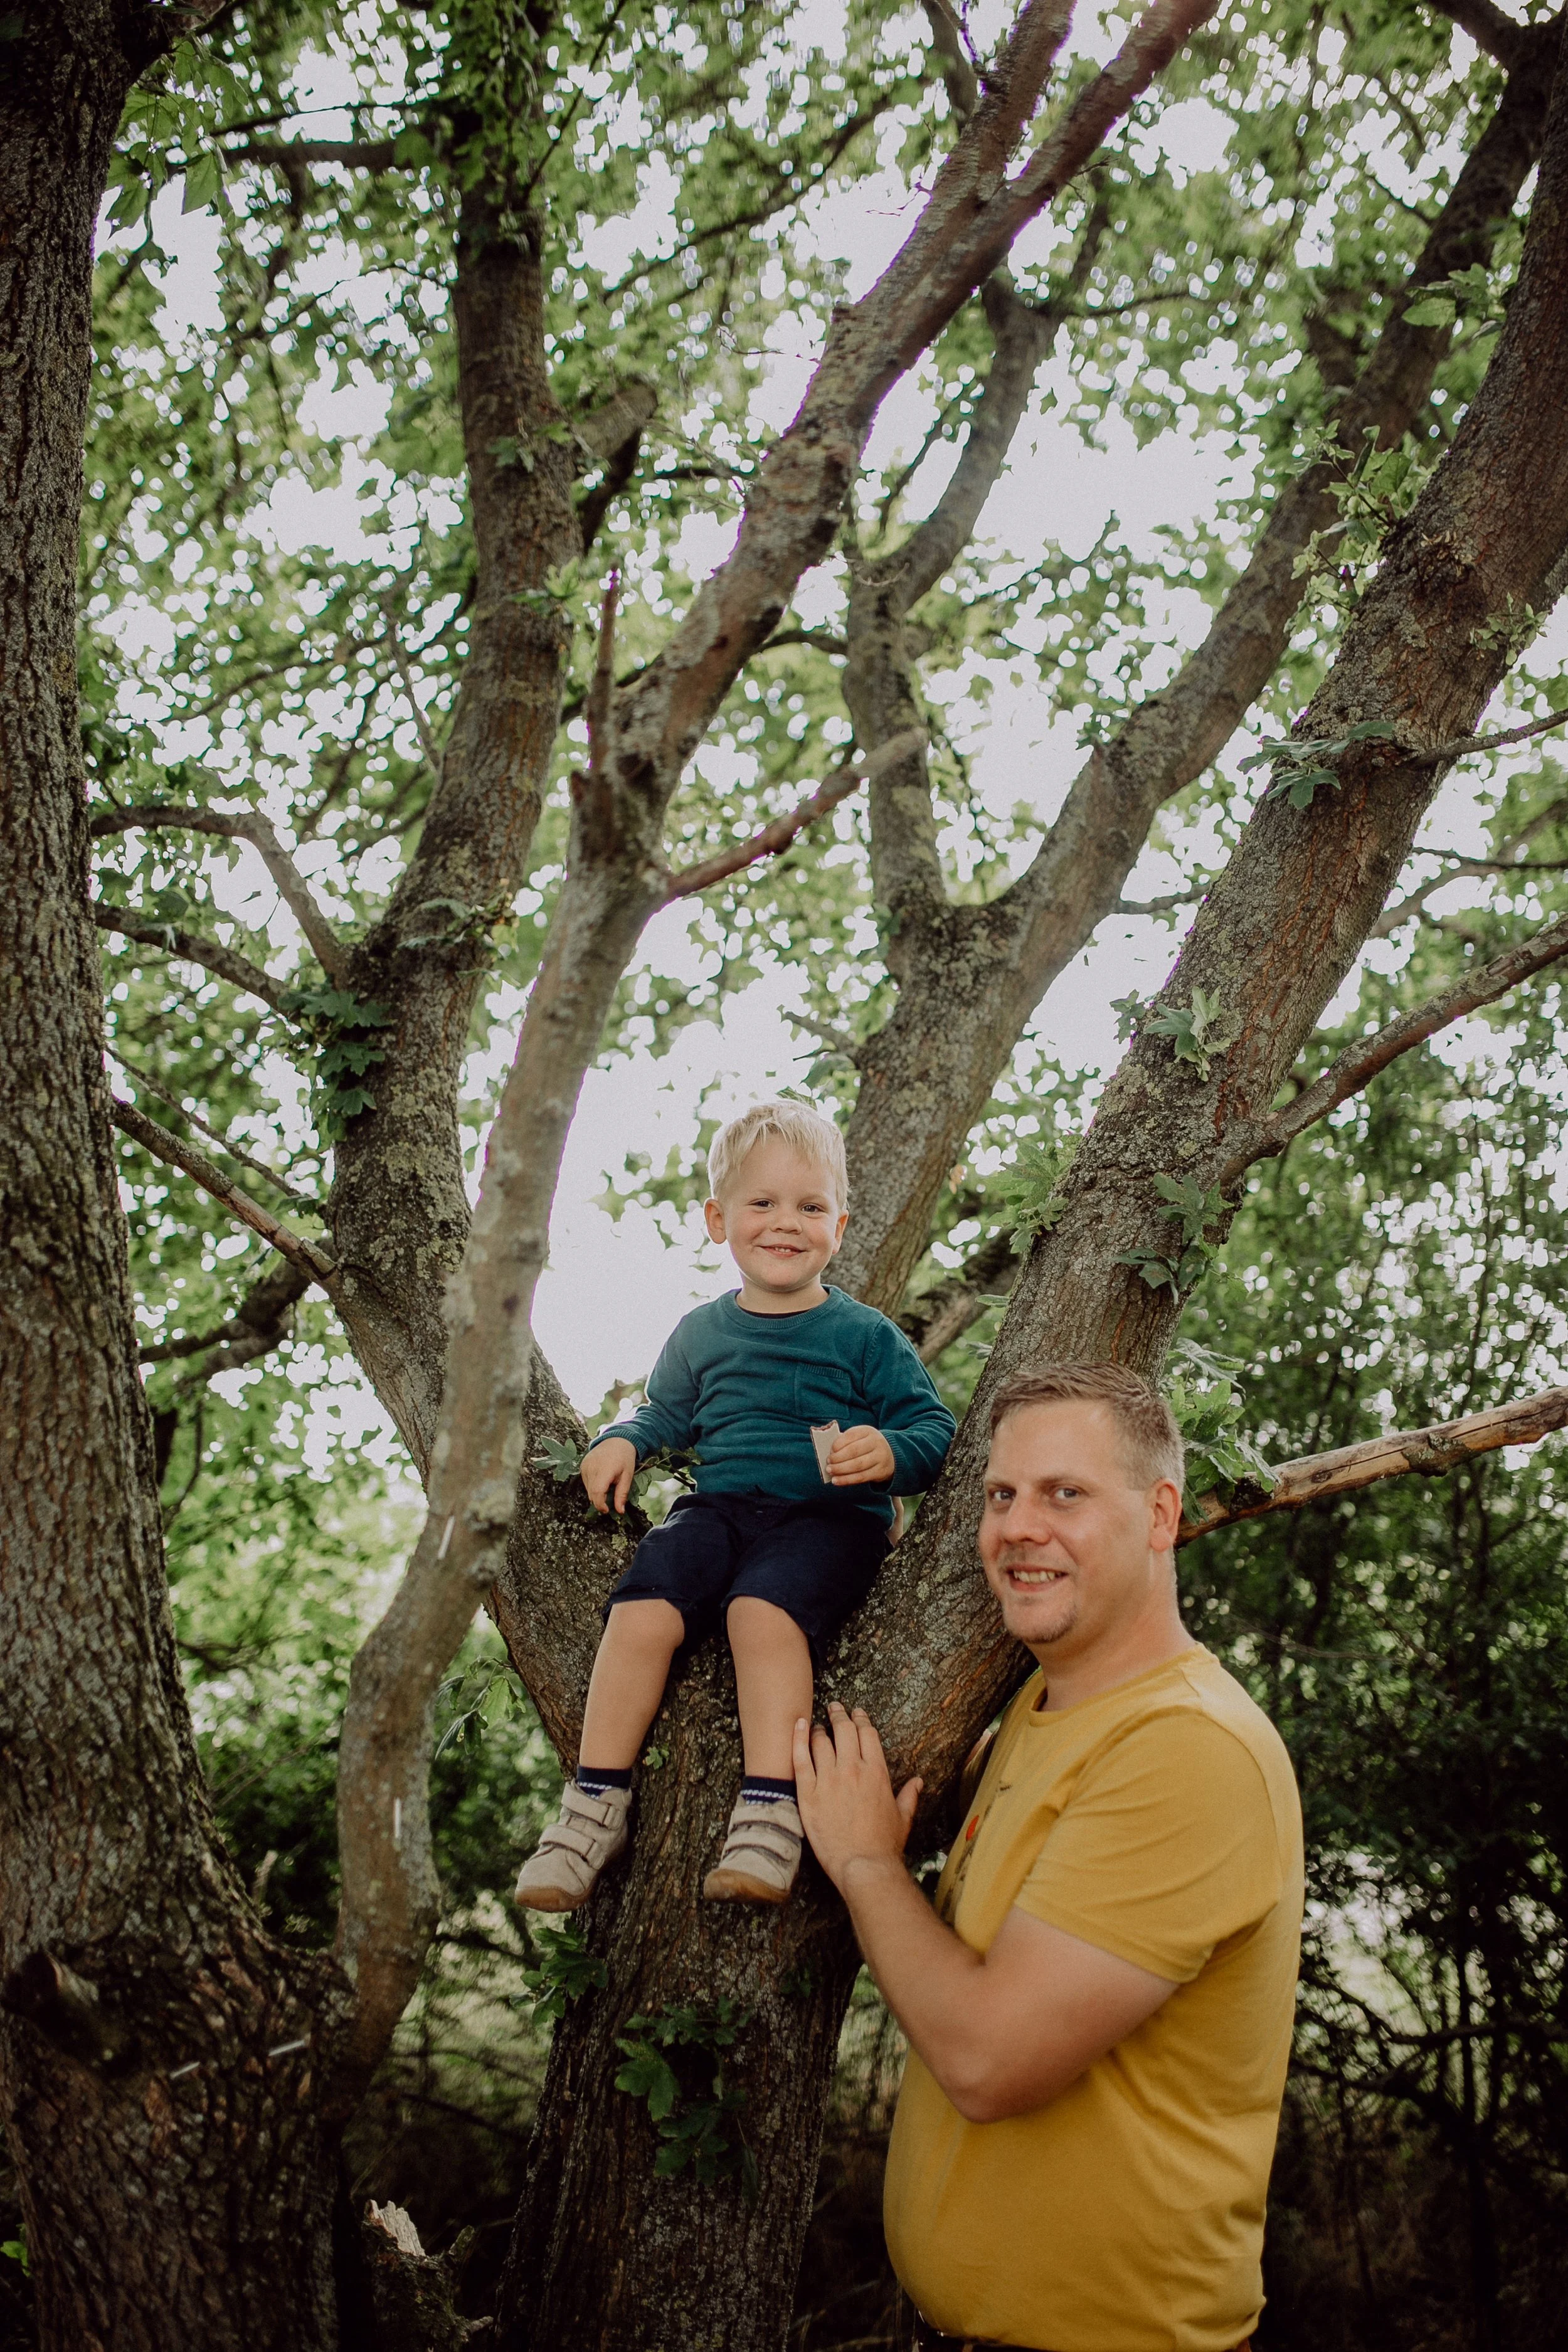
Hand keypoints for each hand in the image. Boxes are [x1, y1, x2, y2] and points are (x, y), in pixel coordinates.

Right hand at [581, 1436, 636, 1513]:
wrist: (617, 1439)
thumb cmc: (625, 1458)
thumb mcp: (627, 1476)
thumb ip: (622, 1494)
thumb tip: (620, 1511)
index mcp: (604, 1470)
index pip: (597, 1493)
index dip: (601, 1505)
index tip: (607, 1510)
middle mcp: (591, 1468)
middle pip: (591, 1493)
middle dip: (600, 1500)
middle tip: (611, 1498)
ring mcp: (585, 1466)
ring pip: (588, 1489)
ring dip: (597, 1493)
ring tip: (608, 1484)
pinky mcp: (582, 1465)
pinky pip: (586, 1482)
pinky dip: (593, 1485)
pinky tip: (602, 1479)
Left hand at [793, 1701, 921, 1891]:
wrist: (862, 1865)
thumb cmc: (884, 1845)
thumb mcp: (903, 1818)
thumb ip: (909, 1795)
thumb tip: (918, 1781)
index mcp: (876, 1772)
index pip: (868, 1734)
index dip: (862, 1720)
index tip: (857, 1713)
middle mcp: (853, 1770)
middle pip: (844, 1731)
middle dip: (840, 1715)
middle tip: (835, 1708)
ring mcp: (829, 1779)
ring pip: (822, 1742)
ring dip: (820, 1729)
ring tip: (817, 1725)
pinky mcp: (809, 1793)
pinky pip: (800, 1759)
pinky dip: (799, 1738)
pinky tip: (799, 1726)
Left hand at [827, 1424, 895, 1485]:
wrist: (890, 1455)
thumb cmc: (867, 1446)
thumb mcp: (859, 1438)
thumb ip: (845, 1442)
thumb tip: (830, 1453)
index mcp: (868, 1431)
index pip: (850, 1436)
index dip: (837, 1445)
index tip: (829, 1452)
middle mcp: (876, 1442)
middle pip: (853, 1451)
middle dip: (837, 1458)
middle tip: (828, 1463)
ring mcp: (880, 1457)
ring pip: (857, 1465)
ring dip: (840, 1470)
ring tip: (830, 1471)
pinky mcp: (881, 1471)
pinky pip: (861, 1477)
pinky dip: (846, 1480)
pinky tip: (836, 1481)